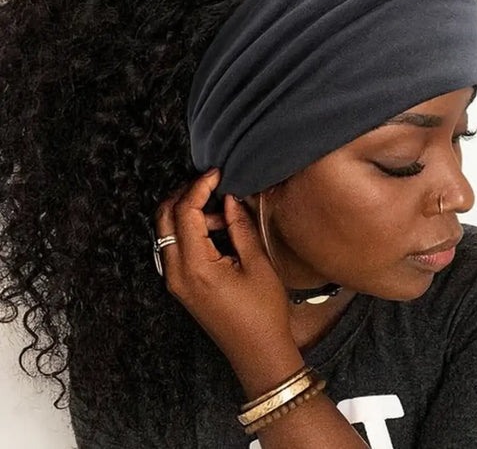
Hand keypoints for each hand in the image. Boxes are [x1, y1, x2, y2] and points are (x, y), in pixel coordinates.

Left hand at [153, 168, 294, 368]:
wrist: (256, 351)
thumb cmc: (262, 312)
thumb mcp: (257, 264)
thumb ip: (239, 227)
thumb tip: (229, 199)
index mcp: (195, 267)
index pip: (184, 212)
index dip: (199, 187)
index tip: (217, 173)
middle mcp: (176, 273)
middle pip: (164, 217)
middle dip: (185, 194)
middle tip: (213, 186)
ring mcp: (174, 281)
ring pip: (167, 231)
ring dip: (189, 214)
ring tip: (224, 218)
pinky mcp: (180, 285)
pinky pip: (175, 247)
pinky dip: (190, 231)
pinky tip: (216, 233)